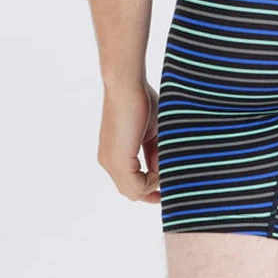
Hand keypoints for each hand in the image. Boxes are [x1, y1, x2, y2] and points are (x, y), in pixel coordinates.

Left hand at [97, 80, 160, 202]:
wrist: (127, 85)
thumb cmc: (140, 100)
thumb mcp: (151, 132)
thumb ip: (154, 151)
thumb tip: (162, 169)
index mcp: (114, 154)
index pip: (130, 181)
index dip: (148, 187)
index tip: (165, 186)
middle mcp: (109, 162)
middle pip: (131, 190)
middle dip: (150, 192)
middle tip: (168, 192)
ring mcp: (112, 163)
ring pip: (133, 191)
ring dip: (153, 184)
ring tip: (167, 169)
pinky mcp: (119, 161)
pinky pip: (137, 185)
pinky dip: (152, 181)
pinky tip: (161, 167)